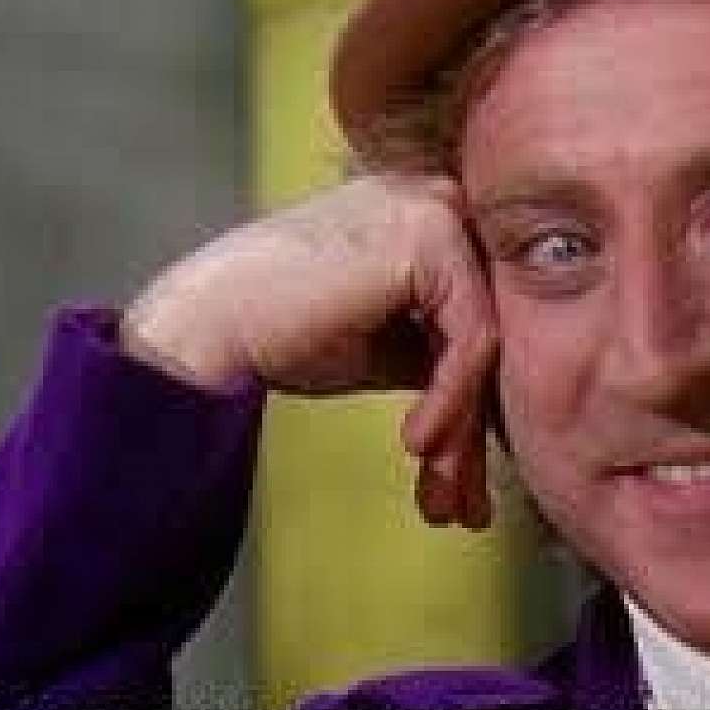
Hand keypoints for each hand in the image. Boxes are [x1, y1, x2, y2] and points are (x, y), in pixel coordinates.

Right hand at [122, 175, 497, 527]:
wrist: (208, 325)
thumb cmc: (283, 334)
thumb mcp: (387, 345)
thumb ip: (444, 352)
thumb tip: (501, 406)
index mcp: (428, 214)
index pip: (479, 318)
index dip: (473, 407)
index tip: (459, 483)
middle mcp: (439, 199)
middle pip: (491, 330)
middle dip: (475, 431)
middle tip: (463, 510)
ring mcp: (438, 209)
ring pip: (487, 342)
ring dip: (462, 432)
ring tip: (437, 495)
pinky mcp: (432, 235)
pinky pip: (471, 337)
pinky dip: (451, 401)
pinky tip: (417, 446)